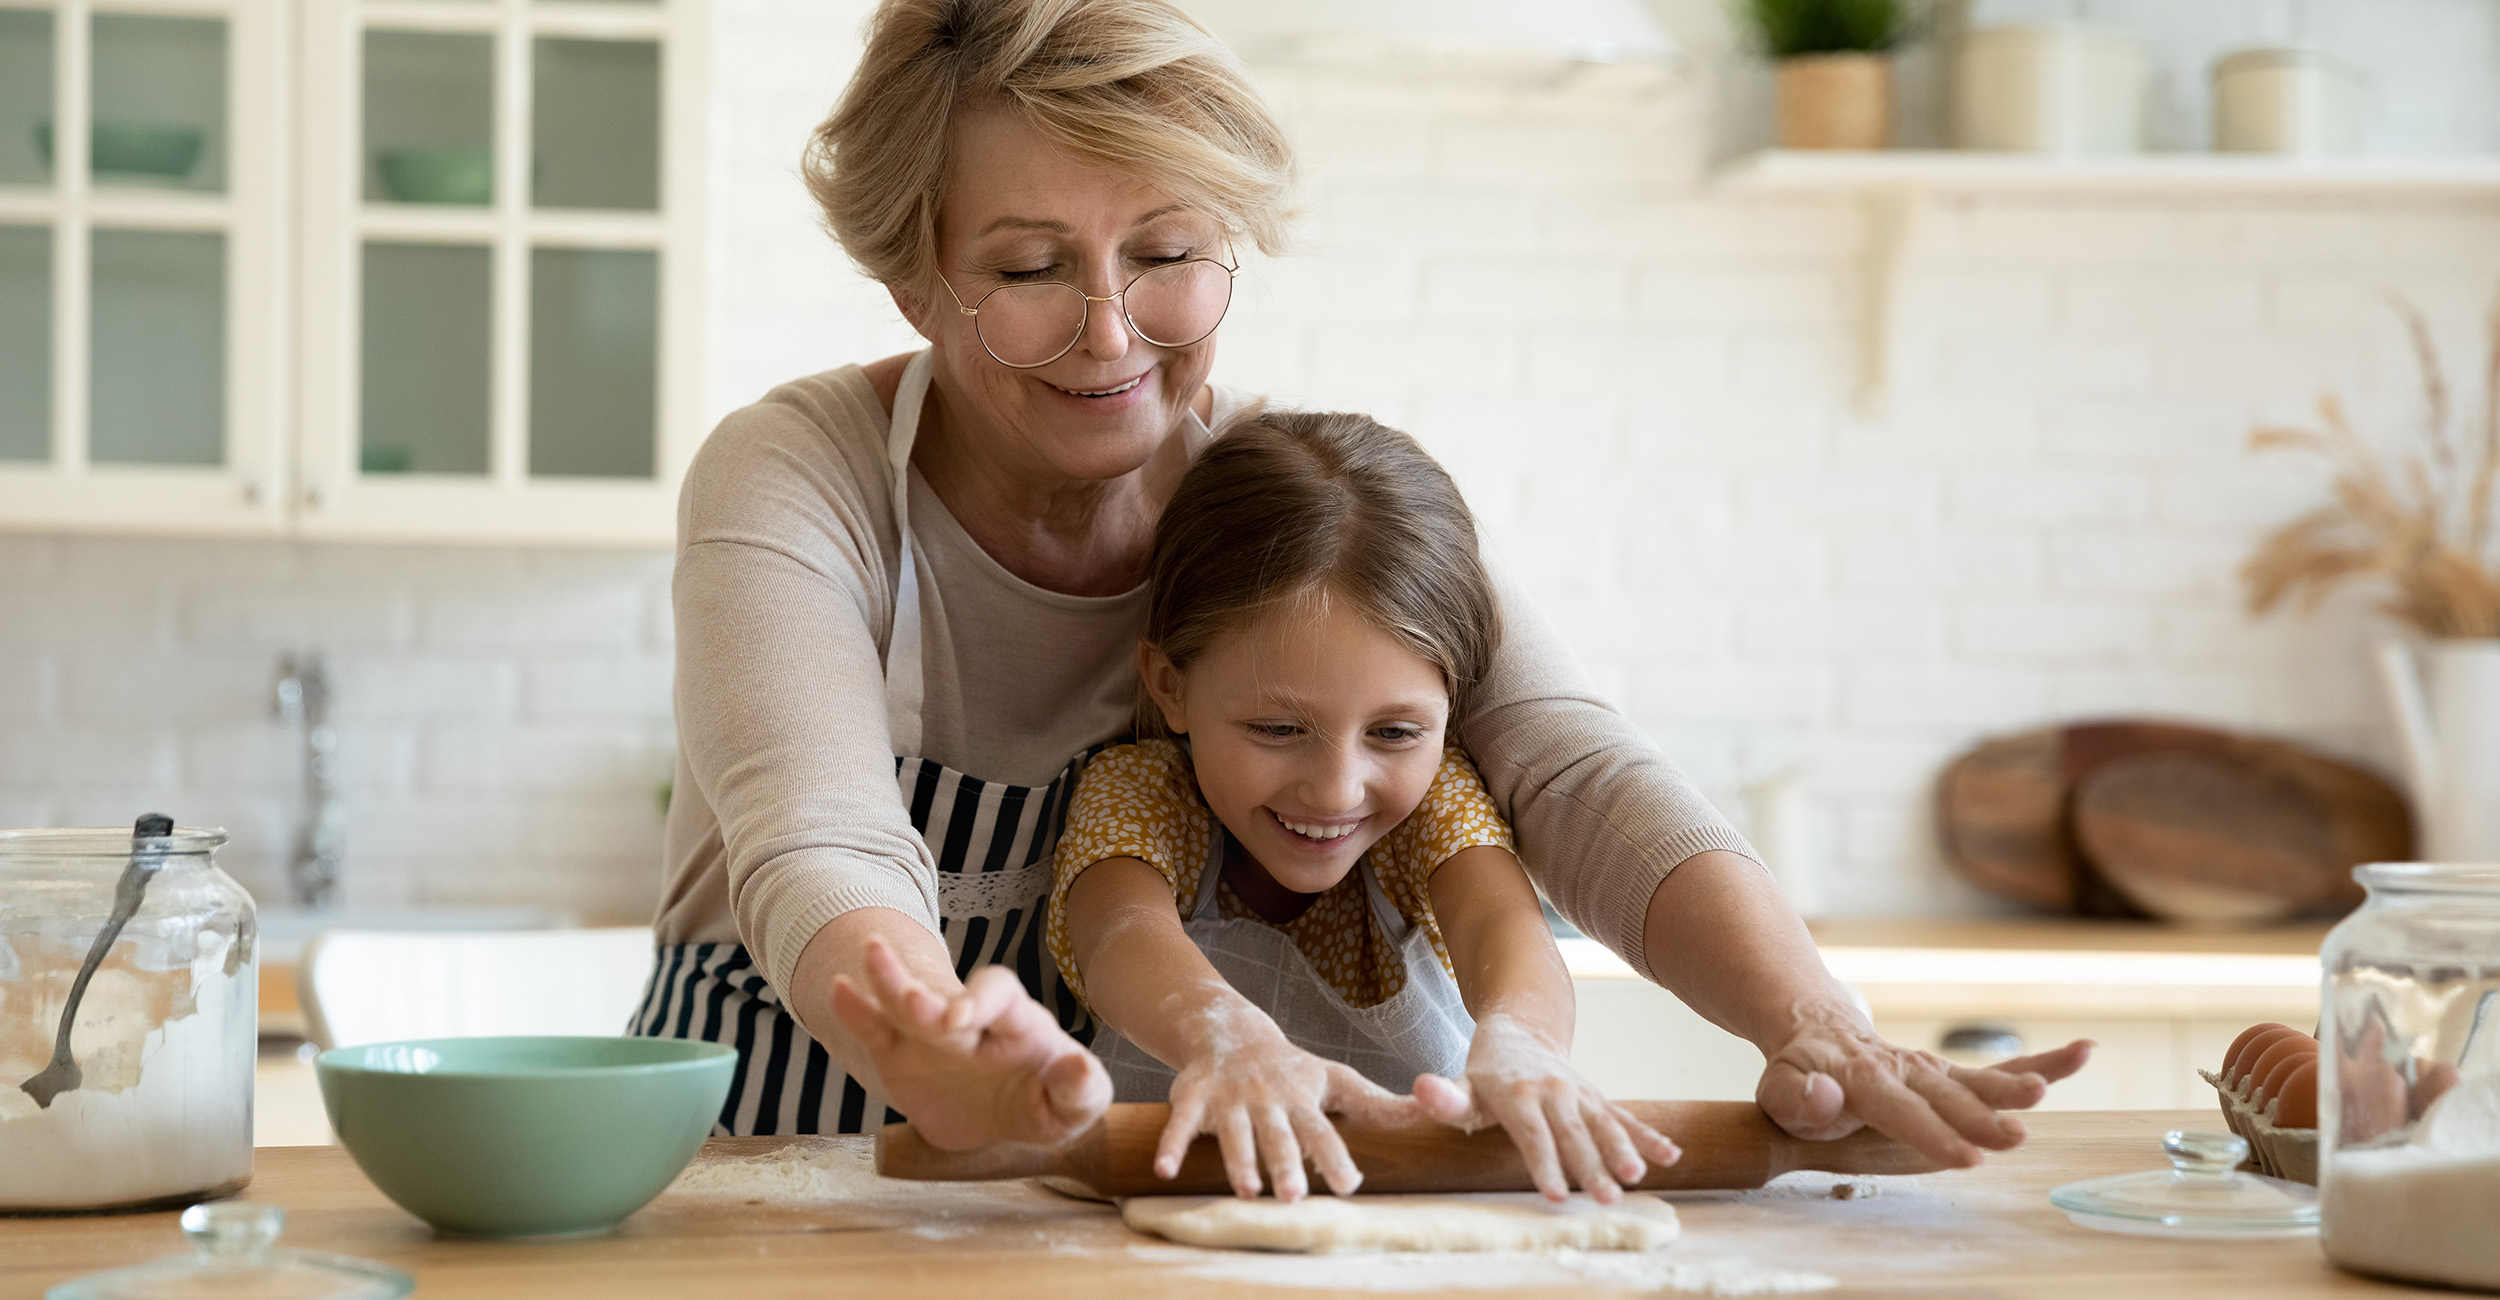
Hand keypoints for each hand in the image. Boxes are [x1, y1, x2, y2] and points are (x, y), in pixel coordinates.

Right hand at [828, 937, 1110, 1149]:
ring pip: (904, 1001)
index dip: (982, 1000)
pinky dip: (857, 1010)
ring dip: (890, 979)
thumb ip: (1081, 1091)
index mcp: (1015, 1021)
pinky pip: (875, 1029)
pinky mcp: (899, 1054)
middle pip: (946, 996)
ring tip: (871, 955)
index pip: (1000, 994)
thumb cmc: (1045, 1100)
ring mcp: (929, 1034)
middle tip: (913, 1003)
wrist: (998, 1115)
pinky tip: (839, 989)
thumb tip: (1078, 1070)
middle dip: (930, 998)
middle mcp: (969, 1018)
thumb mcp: (1072, 1107)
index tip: (962, 1021)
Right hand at [1157, 1014, 1408, 1201]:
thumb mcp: (1336, 1080)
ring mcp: (1230, 1096)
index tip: (1349, 1185)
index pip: (1322, 1131)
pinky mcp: (1195, 1095)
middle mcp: (1268, 1098)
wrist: (1231, 1030)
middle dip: (1286, 1163)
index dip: (1334, 1156)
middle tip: (1295, 1197)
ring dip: (1239, 1161)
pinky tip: (1166, 1171)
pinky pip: (1181, 1121)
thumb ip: (1379, 1105)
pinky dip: (1172, 1144)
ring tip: (1247, 1192)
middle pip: (1279, 1134)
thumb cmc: (1291, 1069)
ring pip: (1235, 1131)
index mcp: (1302, 1099)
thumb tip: (1432, 1113)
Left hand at [1413, 1014, 1680, 1203]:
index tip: (1557, 1194)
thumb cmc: (1485, 1072)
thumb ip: (1445, 1097)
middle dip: (1592, 1166)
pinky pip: (1625, 1116)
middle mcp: (1553, 1091)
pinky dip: (1648, 1135)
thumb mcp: (1461, 1083)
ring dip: (1624, 1151)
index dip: (1545, 1163)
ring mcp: (1579, 1094)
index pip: (1532, 1135)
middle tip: (1606, 1198)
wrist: (1520, 1031)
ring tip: (1637, 1178)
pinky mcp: (1597, 1097)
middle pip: (1574, 1134)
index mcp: (1517, 1094)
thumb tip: (1421, 1089)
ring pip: (1605, 1124)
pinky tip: (1670, 1157)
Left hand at [1754, 1004, 2091, 1166]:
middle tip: (2015, 1136)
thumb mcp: (1778, 1090)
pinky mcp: (1953, 1074)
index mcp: (1861, 1076)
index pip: (1899, 1109)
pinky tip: (2084, 1052)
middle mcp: (1905, 1068)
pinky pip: (2001, 1068)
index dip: (1932, 1133)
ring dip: (2015, 1086)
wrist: (1816, 1034)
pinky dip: (2044, 1063)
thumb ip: (1795, 1099)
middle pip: (1948, 1096)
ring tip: (2047, 1091)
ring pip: (1981, 1079)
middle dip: (1981, 1117)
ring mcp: (1933, 1069)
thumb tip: (1822, 1097)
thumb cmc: (1797, 1076)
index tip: (1966, 1156)